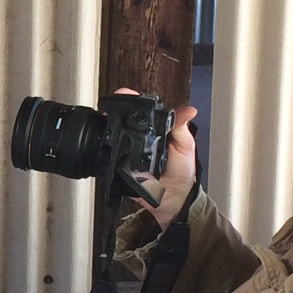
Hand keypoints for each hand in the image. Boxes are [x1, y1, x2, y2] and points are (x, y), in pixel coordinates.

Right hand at [116, 87, 197, 228]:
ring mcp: (128, 152)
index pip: (141, 111)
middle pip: (123, 121)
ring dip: (107, 129)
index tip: (124, 94)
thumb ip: (181, 128)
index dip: (131, 101)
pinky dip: (106, 151)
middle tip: (109, 107)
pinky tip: (103, 143)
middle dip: (113, 111)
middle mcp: (139, 139)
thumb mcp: (186, 146)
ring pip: (113, 136)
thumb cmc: (182, 171)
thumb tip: (189, 110)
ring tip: (104, 120)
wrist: (173, 198)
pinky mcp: (120, 167)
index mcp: (155, 130)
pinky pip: (110, 157)